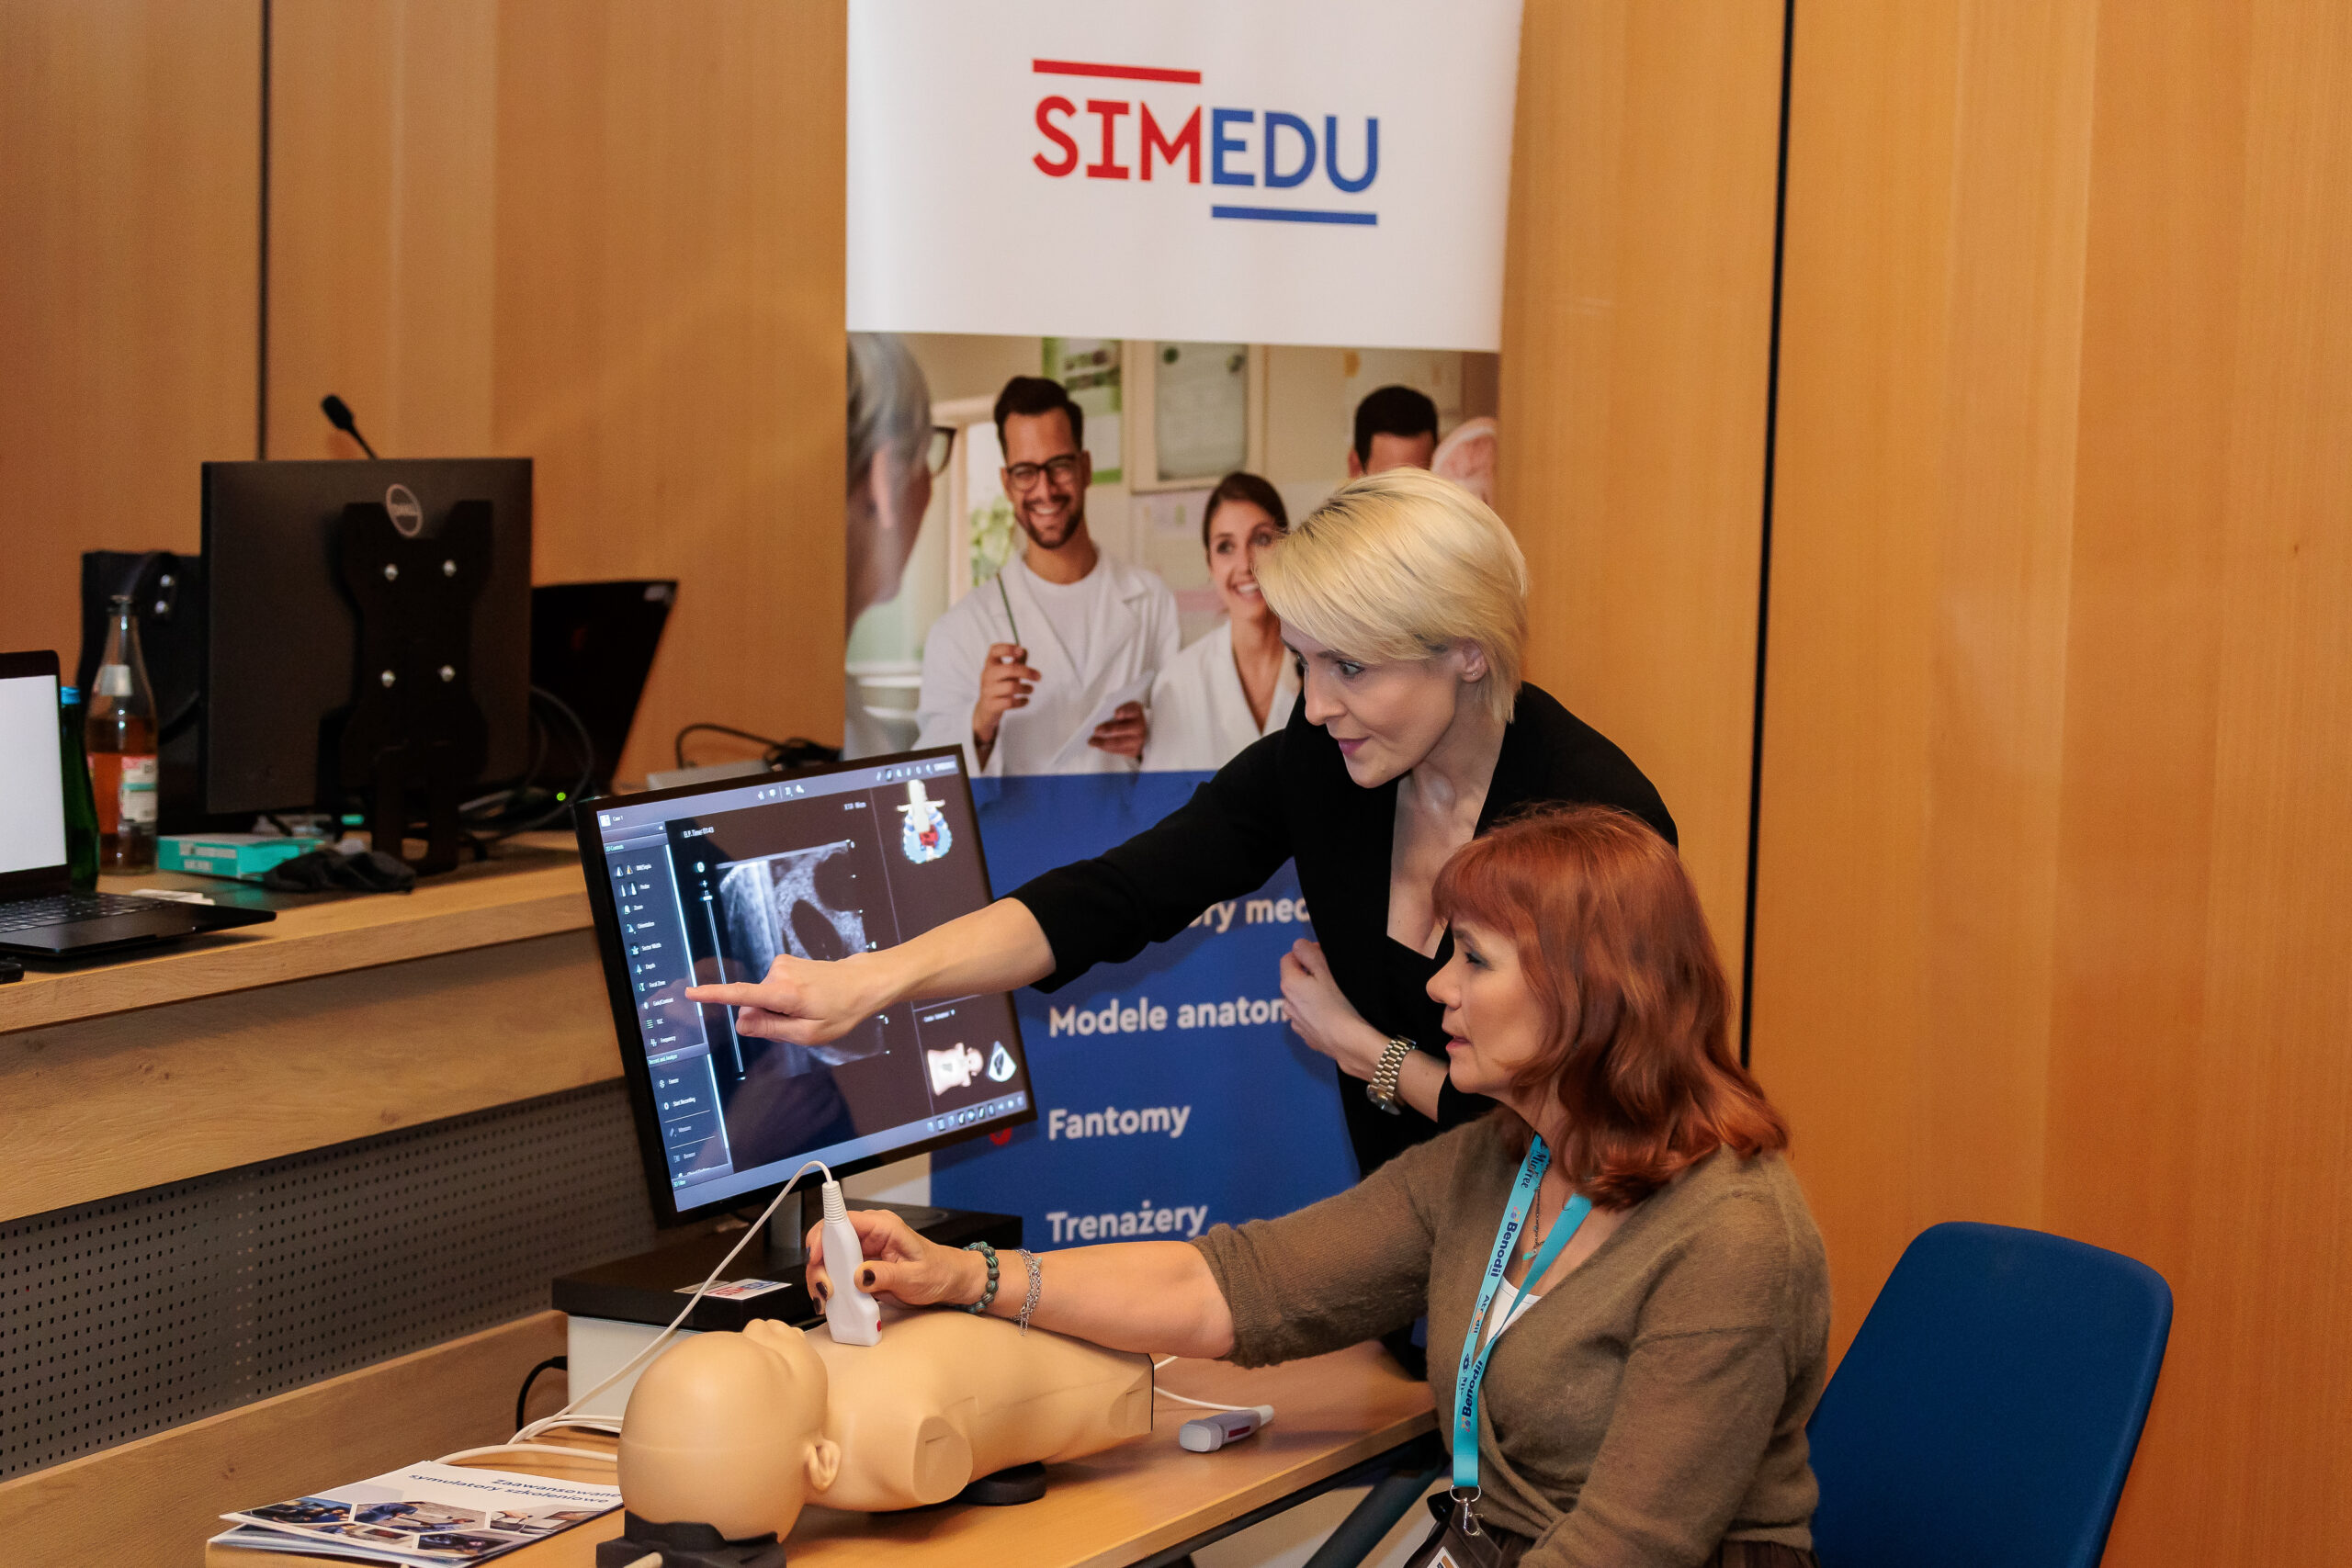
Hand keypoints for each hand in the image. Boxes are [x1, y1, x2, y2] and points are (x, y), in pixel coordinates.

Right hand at [684, 951, 888, 1046]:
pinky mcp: (784, 963)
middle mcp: (778, 974)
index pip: (740, 995)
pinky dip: (783, 998)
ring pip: (763, 998)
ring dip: (780, 1008)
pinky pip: (771, 989)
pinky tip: (807, 998)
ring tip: (809, 1007)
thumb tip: (741, 1023)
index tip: (690, 992)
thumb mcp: (809, 1033)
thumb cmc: (842, 1010)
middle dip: (769, 1018)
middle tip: (801, 1020)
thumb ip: (772, 1029)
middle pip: (754, 1005)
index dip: (713, 995)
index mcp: (784, 993)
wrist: (863, 982)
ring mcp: (781, 965)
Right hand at [804, 1208, 988, 1308]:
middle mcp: (869, 1235)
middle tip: (825, 1290)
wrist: (949, 1281)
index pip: (843, 1220)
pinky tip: (833, 1301)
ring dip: (821, 1279)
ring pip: (828, 1259)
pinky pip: (837, 1273)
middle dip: (819, 1265)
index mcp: (883, 1226)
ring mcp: (863, 1251)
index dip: (824, 1236)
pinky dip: (830, 1287)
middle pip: (828, 1241)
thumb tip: (859, 1275)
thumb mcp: (915, 1276)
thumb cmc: (938, 1271)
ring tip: (827, 1300)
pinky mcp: (861, 1267)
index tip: (816, 1257)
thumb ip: (886, 1275)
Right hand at [972, 643, 1037, 748]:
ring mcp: (987, 691)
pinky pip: (1010, 702)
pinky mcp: (991, 705)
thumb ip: (1016, 661)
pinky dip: (1021, 701)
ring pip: (1011, 687)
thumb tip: (1024, 650)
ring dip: (1025, 688)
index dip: (1008, 648)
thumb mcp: (1007, 672)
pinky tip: (1025, 700)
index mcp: (990, 664)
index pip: (994, 650)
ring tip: (1030, 689)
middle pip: (1009, 669)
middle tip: (1038, 677)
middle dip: (1027, 672)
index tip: (1021, 651)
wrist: (986, 710)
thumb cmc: (1000, 687)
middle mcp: (987, 675)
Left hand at [1087, 700, 1147, 757]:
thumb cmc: (1126, 715)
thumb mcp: (1123, 707)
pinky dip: (1106, 748)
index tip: (1116, 713)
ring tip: (1091, 741)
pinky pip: (1118, 751)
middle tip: (1096, 730)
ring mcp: (1138, 740)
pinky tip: (1098, 745)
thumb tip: (1106, 717)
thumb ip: (1115, 708)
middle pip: (1122, 729)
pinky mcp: (1134, 751)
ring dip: (1102, 743)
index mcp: (1136, 712)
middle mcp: (1139, 727)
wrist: (1138, 728)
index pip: (1131, 711)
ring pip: (1118, 743)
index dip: (1124, 712)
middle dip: (1108, 729)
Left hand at [1279, 939, 1385, 1080]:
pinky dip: (1317, 1012)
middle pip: (1294, 979)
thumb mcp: (1325, 971)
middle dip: (1309, 974)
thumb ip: (1308, 953)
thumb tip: (1299, 945)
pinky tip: (1333, 1013)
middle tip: (1331, 974)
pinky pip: (1308, 1016)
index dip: (1305, 952)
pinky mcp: (1307, 1035)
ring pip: (1301, 999)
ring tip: (1334, 996)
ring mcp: (1296, 1021)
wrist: (1348, 1042)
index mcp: (1289, 984)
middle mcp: (1287, 1003)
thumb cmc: (1339, 1004)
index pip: (1288, 957)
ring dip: (1312, 994)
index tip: (1321, 955)